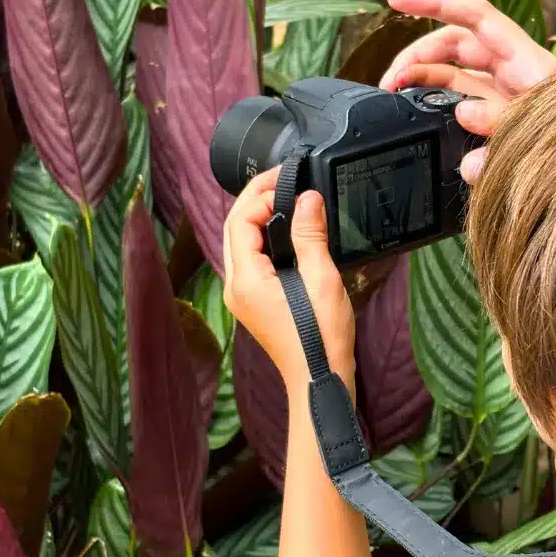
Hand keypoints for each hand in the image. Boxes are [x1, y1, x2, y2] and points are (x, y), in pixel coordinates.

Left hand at [223, 166, 355, 393]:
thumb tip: (307, 197)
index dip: (260, 194)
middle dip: (255, 199)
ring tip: (285, 197)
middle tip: (282, 179)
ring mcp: (243, 296)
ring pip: (240, 242)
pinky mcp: (254, 301)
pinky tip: (287, 229)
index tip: (286, 179)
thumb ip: (310, 235)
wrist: (319, 378)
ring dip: (259, 216)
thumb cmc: (320, 339)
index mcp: (246, 281)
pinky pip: (251, 259)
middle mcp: (236, 287)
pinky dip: (264, 237)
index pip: (240, 221)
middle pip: (234, 229)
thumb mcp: (321, 280)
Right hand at [380, 0, 555, 180]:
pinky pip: (461, 107)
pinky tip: (421, 120)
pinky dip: (438, 110)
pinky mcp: (499, 122)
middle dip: (418, 56)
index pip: (473, 17)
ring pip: (453, 77)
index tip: (397, 0)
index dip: (435, 3)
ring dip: (422, 82)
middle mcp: (511, 72)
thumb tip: (464, 114)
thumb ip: (501, 122)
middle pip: (454, 47)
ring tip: (395, 96)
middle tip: (390, 81)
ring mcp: (504, 97)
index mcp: (523, 59)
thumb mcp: (542, 128)